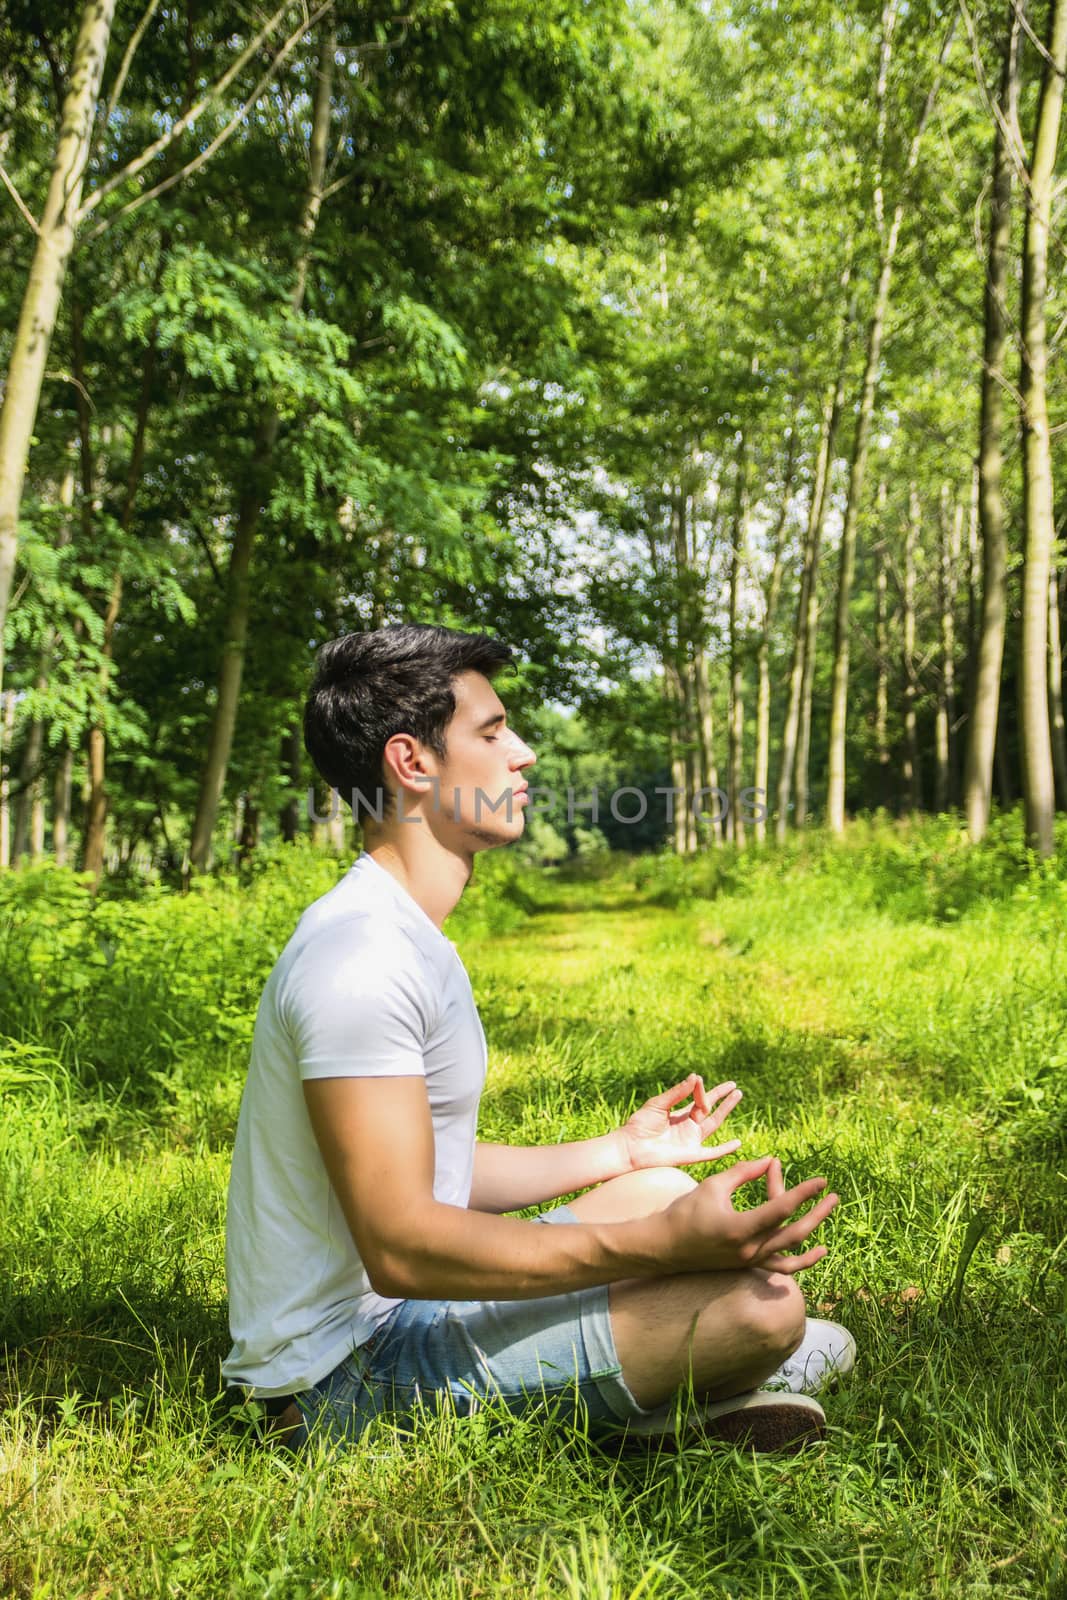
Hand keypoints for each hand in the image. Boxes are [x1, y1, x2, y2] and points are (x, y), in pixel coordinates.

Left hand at [618, 1073, 742, 1172]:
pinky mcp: (692, 1154)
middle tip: (735, 1086)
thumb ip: (678, 1093)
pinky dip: (725, 1149)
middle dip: (723, 1098)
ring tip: (737, 1095)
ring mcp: (691, 1140)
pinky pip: (712, 1153)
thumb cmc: (640, 1125)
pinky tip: (738, 1143)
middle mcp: (688, 1126)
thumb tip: (695, 1077)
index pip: (698, 1100)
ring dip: (726, 1110)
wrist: (630, 1147)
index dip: (701, 1090)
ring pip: (714, 1124)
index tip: (700, 1079)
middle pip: (710, 1110)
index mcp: (680, 1114)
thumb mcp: (659, 1104)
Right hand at [661, 1155, 838, 1275]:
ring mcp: (751, 1261)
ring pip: (792, 1248)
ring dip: (814, 1229)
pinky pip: (783, 1267)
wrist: (665, 1247)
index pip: (781, 1208)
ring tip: (828, 1211)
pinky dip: (803, 1261)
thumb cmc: (685, 1212)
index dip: (804, 1192)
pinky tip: (820, 1251)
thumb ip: (744, 1172)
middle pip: (794, 1231)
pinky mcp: (749, 1266)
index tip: (820, 1180)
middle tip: (832, 1194)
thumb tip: (771, 1161)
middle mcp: (749, 1249)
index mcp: (740, 1227)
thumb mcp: (714, 1185)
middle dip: (817, 1211)